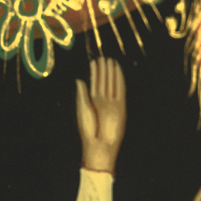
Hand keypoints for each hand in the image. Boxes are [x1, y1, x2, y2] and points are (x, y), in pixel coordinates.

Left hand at [76, 57, 126, 173]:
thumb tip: (79, 79)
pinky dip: (119, 79)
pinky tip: (117, 70)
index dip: (95, 72)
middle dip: (103, 69)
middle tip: (103, 56)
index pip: (95, 83)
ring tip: (109, 59)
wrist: (99, 144)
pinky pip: (120, 89)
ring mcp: (112, 102)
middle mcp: (103, 100)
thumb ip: (82, 93)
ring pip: (111, 83)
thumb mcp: (83, 109)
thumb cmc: (88, 129)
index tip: (94, 61)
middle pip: (104, 81)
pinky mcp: (120, 106)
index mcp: (92, 102)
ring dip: (110, 71)